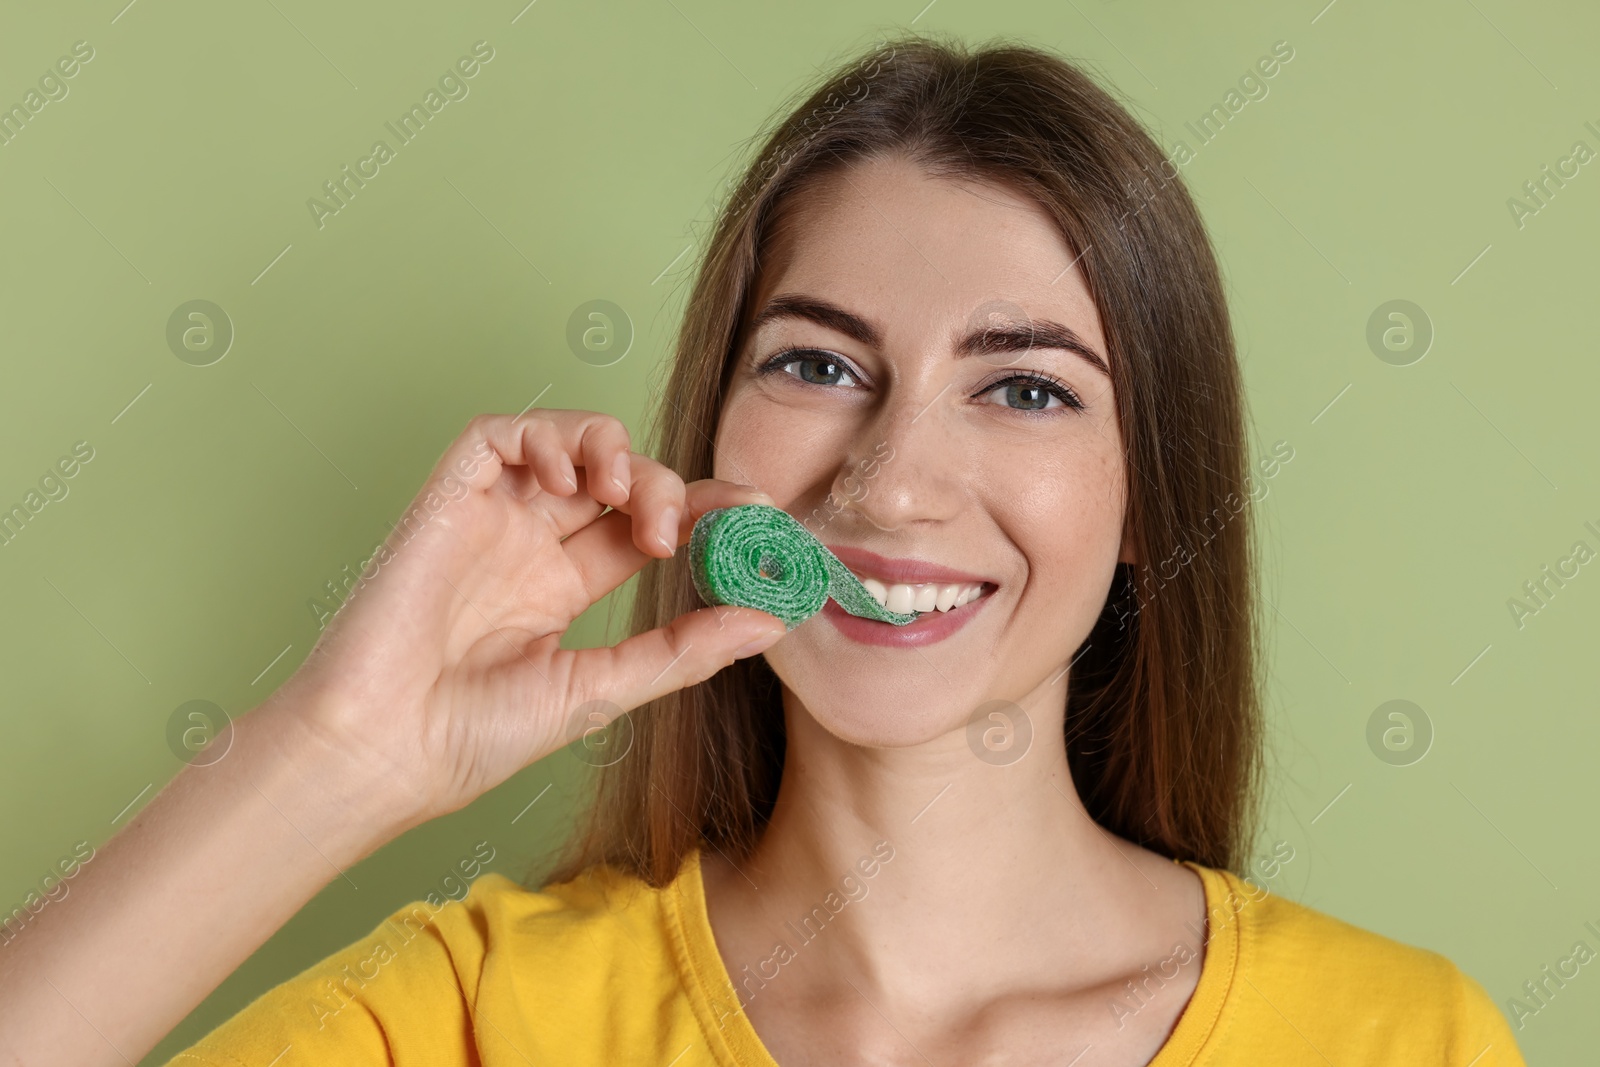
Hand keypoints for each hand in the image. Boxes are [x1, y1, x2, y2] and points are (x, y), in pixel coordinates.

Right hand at [262, 409, 784, 829]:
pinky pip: (500, 433)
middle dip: (666, 487)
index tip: (757, 514)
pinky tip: (575, 478)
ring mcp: (488, 518)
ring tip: (629, 499)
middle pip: (618, 481)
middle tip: (680, 530)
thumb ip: (684, 650)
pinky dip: (548, 434)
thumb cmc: (473, 737)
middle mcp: (527, 545)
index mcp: (560, 588)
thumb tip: (770, 620)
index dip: (701, 510)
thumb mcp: (602, 690)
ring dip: (615, 452)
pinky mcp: (447, 496)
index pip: (645, 526)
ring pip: (568, 442)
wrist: (382, 752)